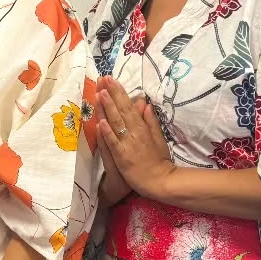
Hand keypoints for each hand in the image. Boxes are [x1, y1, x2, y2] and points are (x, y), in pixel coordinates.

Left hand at [96, 78, 173, 199]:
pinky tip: (100, 122)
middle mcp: (135, 133)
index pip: (129, 106)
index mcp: (142, 128)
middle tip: (102, 78)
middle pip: (121, 110)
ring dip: (108, 107)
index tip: (111, 79)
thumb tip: (144, 103)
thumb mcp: (157, 138)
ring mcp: (128, 144)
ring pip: (116, 123)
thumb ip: (150, 120)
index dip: (120, 92)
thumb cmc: (158, 160)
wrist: (160, 181)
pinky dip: (107, 133)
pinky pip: (113, 143)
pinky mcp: (122, 157)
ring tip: (100, 92)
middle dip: (111, 93)